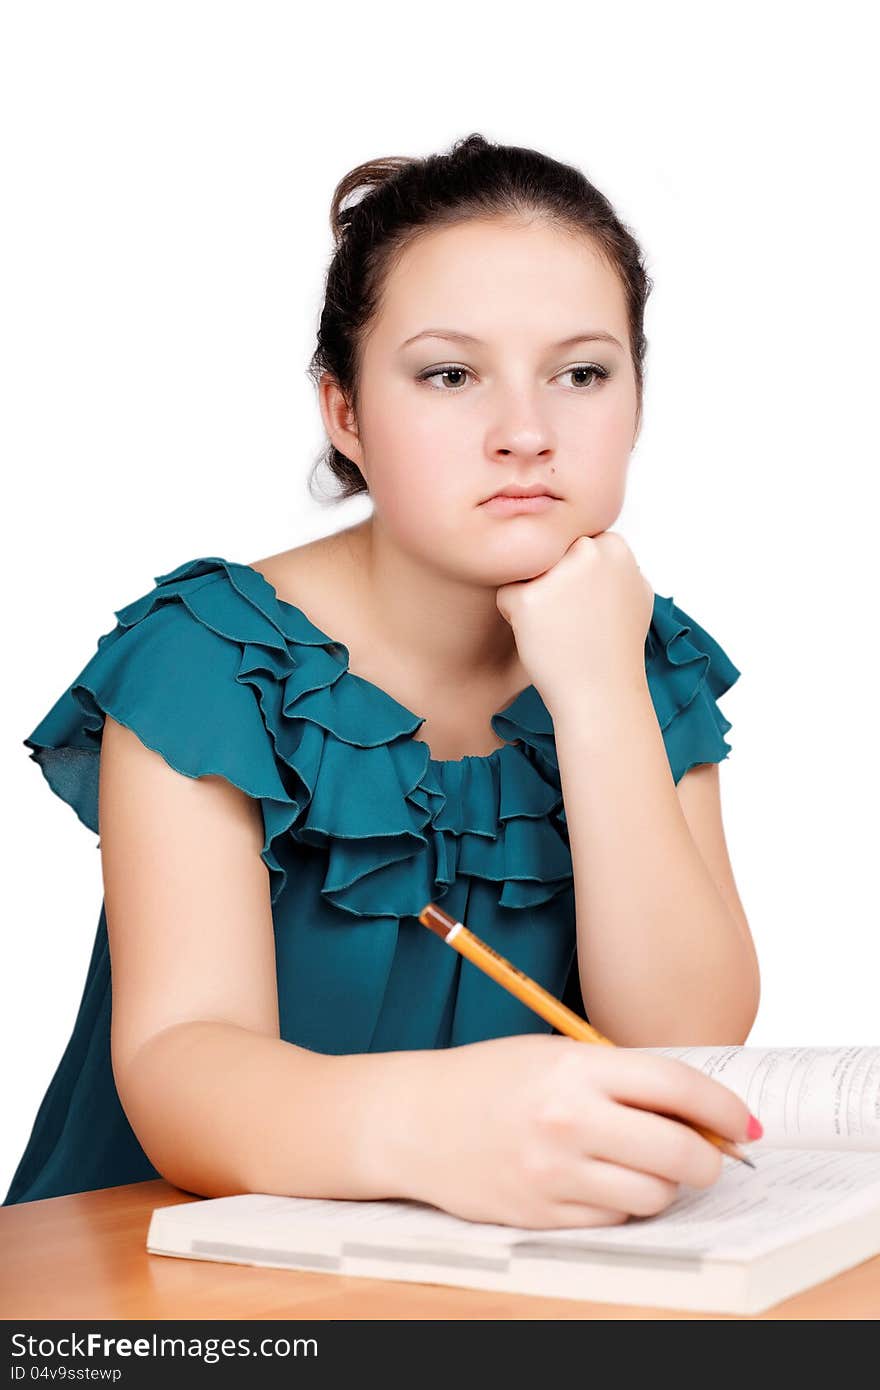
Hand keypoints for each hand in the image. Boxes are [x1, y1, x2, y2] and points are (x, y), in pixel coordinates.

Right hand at [396, 1034, 755, 1228]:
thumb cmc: (489, 1080)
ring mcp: (554, 1174)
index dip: (724, 1107)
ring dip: (664, 1186)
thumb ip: (622, 1079)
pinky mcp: (542, 1217)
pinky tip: (603, 1183)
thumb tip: (699, 1114)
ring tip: (644, 1166)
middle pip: (680, 1153)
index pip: (678, 1087)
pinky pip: (614, 1223)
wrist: (414, 1120)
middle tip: (707, 1155)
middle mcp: (568, 1121)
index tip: (745, 1122)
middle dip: (708, 1158)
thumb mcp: (555, 1055)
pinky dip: (622, 1207)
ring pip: (653, 1197)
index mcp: (575, 1068)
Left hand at [495, 532, 654, 717]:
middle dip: (553, 579)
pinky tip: (541, 637)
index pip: (576, 542)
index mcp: (614, 546)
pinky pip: (507, 595)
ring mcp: (557, 574)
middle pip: (549, 553)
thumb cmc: (616, 649)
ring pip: (527, 571)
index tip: (590, 605)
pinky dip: (516, 617)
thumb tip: (604, 542)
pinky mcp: (527, 598)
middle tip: (573, 618)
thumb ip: (618, 562)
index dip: (577, 576)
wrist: (601, 693)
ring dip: (535, 596)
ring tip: (558, 627)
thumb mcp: (637, 592)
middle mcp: (588, 552)